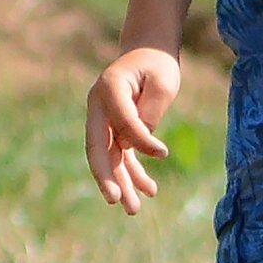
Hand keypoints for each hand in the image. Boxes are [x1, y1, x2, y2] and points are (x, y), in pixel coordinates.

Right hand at [86, 43, 189, 207]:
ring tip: (133, 210)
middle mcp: (99, 106)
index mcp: (109, 88)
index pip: (122, 121)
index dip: (141, 140)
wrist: (149, 52)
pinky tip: (149, 191)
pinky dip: (133, 174)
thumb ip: (150, 112)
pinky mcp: (114, 129)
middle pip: (98, 146)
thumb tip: (137, 146)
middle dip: (106, 176)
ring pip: (109, 158)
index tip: (163, 153)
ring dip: (121, 184)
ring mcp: (104, 119)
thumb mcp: (163, 82)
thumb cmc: (157, 64)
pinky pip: (121, 156)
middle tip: (115, 200)